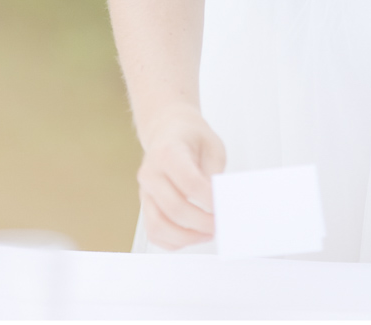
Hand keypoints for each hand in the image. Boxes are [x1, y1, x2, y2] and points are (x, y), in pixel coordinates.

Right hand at [136, 107, 226, 249]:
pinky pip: (154, 232)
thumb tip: (220, 201)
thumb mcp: (212, 145)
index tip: (224, 205)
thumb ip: (214, 172)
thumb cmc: (191, 137)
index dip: (209, 198)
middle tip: (220, 224)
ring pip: (158, 225)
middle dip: (201, 222)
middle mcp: (151, 173)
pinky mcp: (145, 205)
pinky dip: (173, 241)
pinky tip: (193, 236)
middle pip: (173, 208)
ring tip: (208, 234)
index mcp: (168, 152)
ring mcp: (145, 192)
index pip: (189, 182)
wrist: (168, 130)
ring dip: (186, 236)